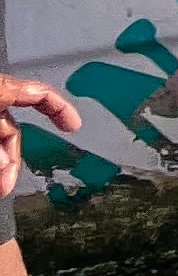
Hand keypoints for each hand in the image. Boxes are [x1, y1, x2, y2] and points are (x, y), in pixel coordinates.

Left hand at [0, 76, 81, 200]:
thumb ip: (3, 134)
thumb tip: (5, 163)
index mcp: (2, 89)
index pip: (39, 92)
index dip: (61, 108)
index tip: (74, 127)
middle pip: (13, 127)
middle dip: (14, 158)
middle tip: (6, 185)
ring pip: (0, 139)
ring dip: (3, 164)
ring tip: (0, 185)